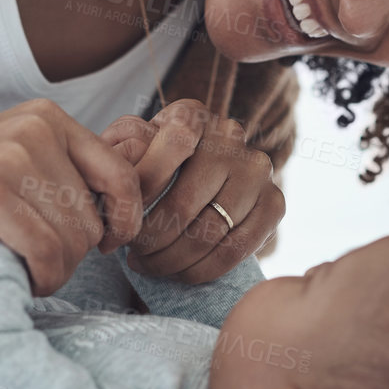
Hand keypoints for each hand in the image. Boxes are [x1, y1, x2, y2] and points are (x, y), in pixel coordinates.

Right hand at [0, 99, 143, 295]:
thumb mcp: (16, 161)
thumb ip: (66, 171)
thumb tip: (131, 204)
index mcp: (48, 118)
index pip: (120, 175)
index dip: (124, 218)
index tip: (109, 243)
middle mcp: (34, 129)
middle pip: (93, 218)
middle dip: (74, 255)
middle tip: (40, 262)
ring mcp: (9, 157)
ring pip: (72, 240)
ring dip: (55, 270)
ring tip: (25, 269)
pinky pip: (44, 252)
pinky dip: (39, 277)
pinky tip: (20, 277)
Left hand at [102, 99, 284, 282]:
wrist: (208, 180)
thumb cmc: (156, 168)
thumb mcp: (132, 152)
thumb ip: (121, 161)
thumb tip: (114, 193)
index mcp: (190, 115)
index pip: (166, 149)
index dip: (141, 192)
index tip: (122, 218)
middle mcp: (229, 135)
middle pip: (183, 204)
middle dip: (151, 241)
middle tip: (133, 257)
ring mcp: (257, 169)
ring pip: (208, 232)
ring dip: (173, 260)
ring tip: (151, 266)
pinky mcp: (275, 202)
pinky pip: (235, 250)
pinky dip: (202, 270)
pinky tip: (180, 272)